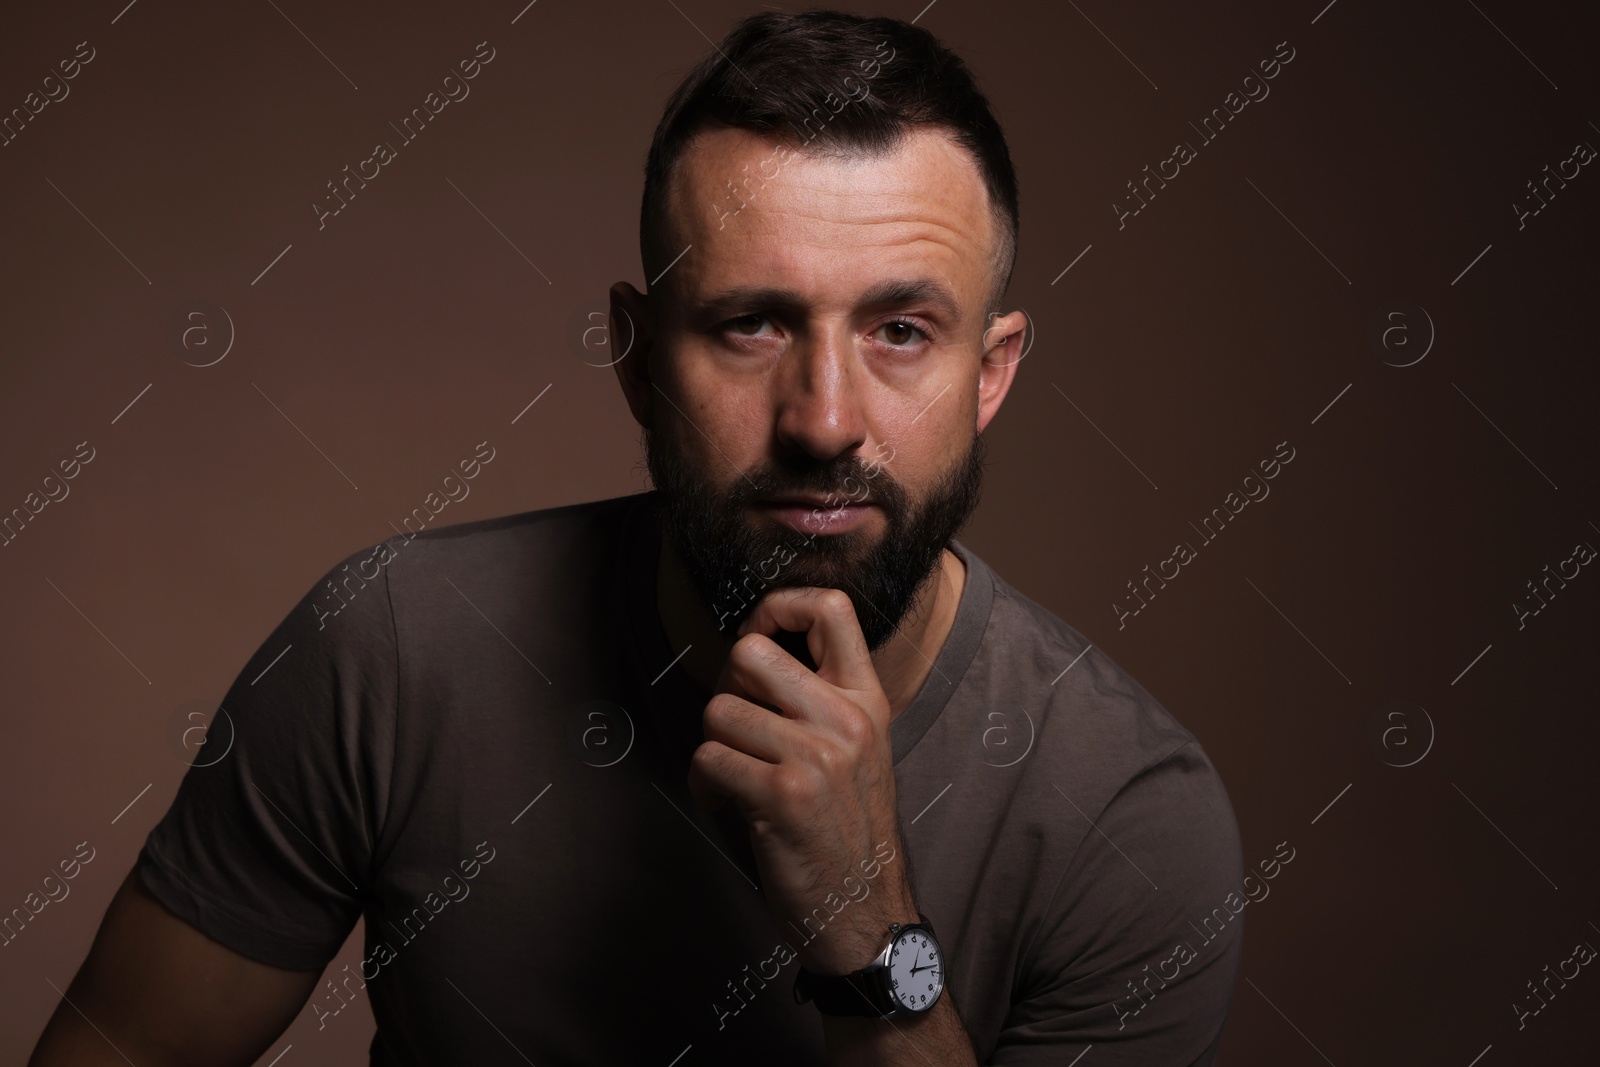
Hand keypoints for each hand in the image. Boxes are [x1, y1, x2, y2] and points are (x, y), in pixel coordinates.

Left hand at [686, 587, 916, 974]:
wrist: (866, 912)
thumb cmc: (848, 830)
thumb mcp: (858, 749)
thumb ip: (820, 699)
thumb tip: (749, 656)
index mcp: (867, 700)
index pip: (830, 608)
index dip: (777, 607)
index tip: (758, 637)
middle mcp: (846, 719)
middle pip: (750, 653)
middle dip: (726, 688)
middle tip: (736, 726)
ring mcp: (816, 756)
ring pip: (719, 710)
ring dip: (712, 745)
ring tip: (731, 775)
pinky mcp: (782, 796)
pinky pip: (709, 758)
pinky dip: (703, 783)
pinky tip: (724, 802)